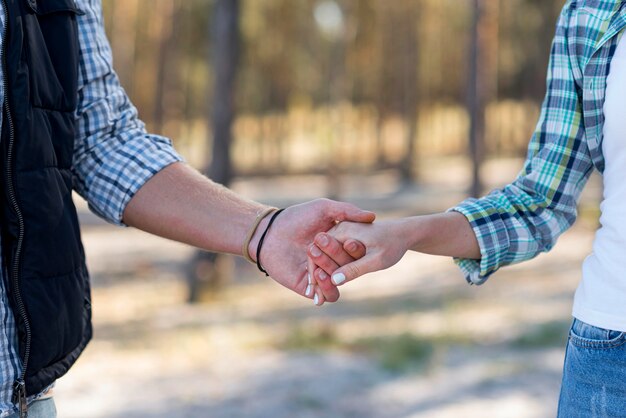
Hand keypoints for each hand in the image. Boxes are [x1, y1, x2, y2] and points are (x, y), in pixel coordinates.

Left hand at [251, 199, 373, 304]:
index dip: (358, 250)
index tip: (353, 241)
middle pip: (347, 268)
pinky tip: (317, 274)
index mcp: (339, 245)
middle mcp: (332, 261)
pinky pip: (325, 296)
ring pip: (339, 285)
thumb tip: (372, 216)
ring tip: (320, 265)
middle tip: (320, 244)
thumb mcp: (324, 208)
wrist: (270, 232)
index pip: (356, 253)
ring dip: (334, 277)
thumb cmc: (297, 217)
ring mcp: (321, 275)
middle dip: (338, 259)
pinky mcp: (308, 286)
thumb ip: (347, 211)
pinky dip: (325, 290)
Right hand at [308, 219, 411, 285]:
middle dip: (315, 273)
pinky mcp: (346, 239)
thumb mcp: (376, 259)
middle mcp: (339, 229)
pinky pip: (333, 255)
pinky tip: (330, 285)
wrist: (404, 233)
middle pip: (318, 253)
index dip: (314, 271)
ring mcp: (341, 233)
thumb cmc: (393, 245)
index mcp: (343, 230)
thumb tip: (334, 280)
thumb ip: (355, 269)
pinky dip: (330, 269)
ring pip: (325, 255)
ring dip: (321, 272)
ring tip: (317, 295)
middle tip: (311, 295)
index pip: (318, 250)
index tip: (313, 290)